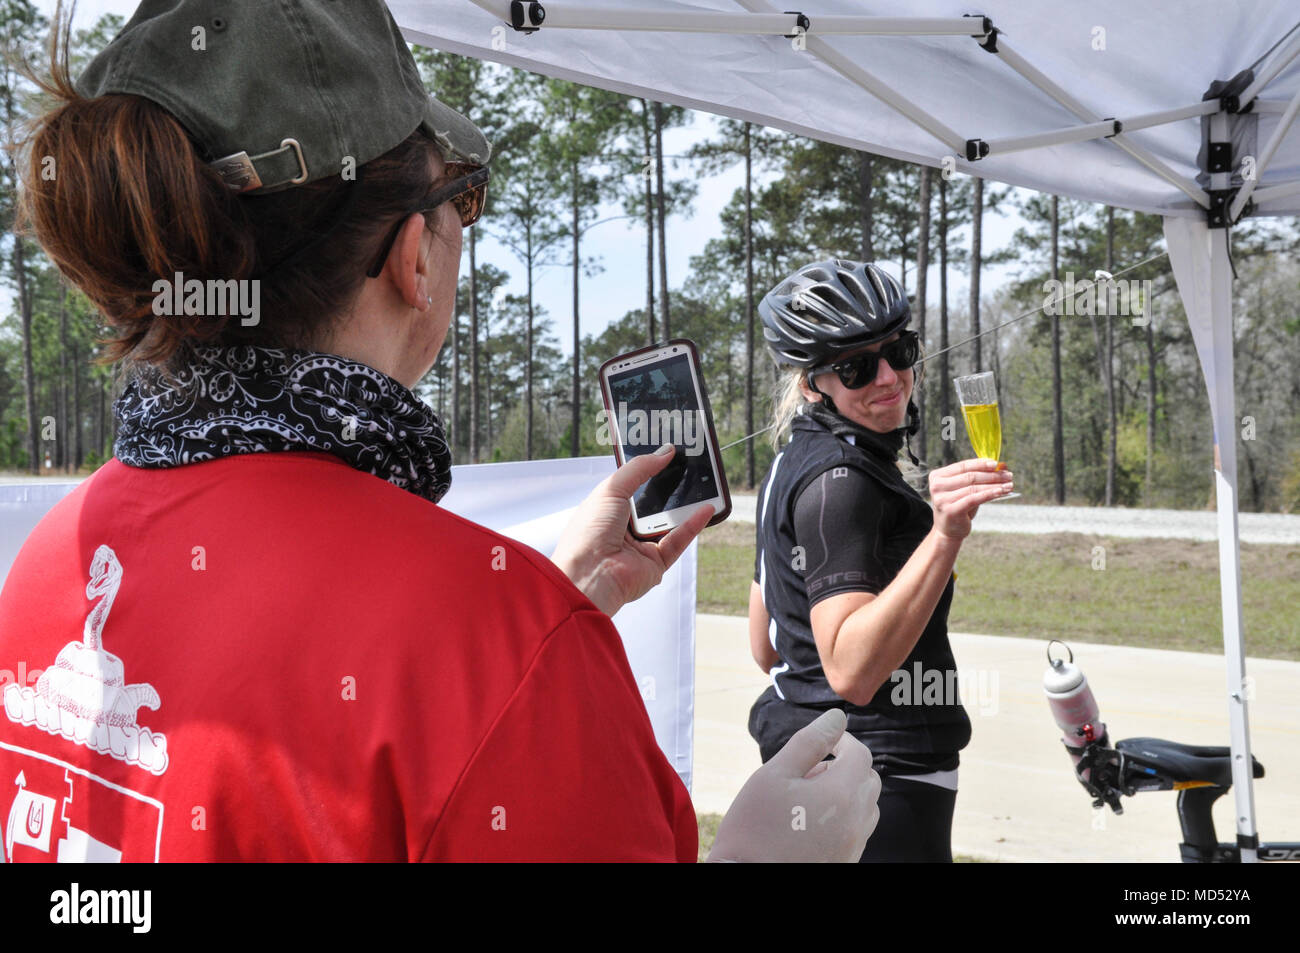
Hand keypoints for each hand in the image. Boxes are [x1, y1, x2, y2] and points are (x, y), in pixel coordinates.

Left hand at [551, 445, 713, 616]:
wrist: (589, 575)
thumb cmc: (589, 533)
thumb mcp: (611, 489)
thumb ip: (639, 469)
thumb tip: (665, 452)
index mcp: (608, 509)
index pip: (632, 485)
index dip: (648, 470)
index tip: (667, 454)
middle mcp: (624, 528)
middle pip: (654, 503)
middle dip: (670, 487)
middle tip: (689, 466)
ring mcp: (640, 546)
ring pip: (669, 522)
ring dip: (685, 505)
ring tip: (703, 483)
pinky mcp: (656, 563)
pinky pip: (678, 541)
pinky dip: (693, 525)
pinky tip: (706, 508)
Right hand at [707, 709, 880, 862]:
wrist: (746, 879)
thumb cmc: (754, 827)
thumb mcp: (774, 774)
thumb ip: (809, 742)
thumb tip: (837, 718)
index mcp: (842, 794)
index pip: (860, 755)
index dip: (843, 742)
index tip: (823, 742)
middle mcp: (857, 822)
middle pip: (868, 781)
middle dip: (846, 767)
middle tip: (809, 770)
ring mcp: (853, 847)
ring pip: (866, 808)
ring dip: (846, 793)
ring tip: (807, 798)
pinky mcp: (846, 862)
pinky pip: (857, 832)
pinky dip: (843, 818)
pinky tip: (809, 823)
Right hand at [927, 458, 1013, 539]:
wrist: (948, 530)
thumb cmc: (958, 506)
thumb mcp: (967, 489)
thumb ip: (981, 476)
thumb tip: (1002, 465)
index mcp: (937, 476)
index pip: (963, 466)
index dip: (981, 463)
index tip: (997, 464)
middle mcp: (936, 486)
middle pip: (970, 476)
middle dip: (992, 475)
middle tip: (1008, 475)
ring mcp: (942, 499)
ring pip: (974, 488)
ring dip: (994, 485)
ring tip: (1009, 485)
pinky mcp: (951, 510)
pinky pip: (974, 499)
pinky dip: (990, 494)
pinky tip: (1001, 492)